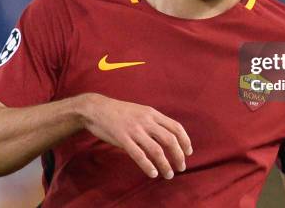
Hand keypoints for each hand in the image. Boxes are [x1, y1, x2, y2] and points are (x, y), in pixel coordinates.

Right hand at [77, 93, 192, 179]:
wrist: (96, 108)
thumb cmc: (119, 112)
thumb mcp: (140, 111)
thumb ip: (153, 122)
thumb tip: (167, 136)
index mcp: (152, 113)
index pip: (176, 127)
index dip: (185, 141)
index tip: (188, 152)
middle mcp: (146, 120)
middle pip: (170, 139)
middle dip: (179, 155)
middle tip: (181, 167)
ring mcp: (134, 129)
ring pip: (156, 150)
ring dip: (165, 165)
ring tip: (169, 175)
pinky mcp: (122, 138)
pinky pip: (139, 155)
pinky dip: (148, 166)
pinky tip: (153, 173)